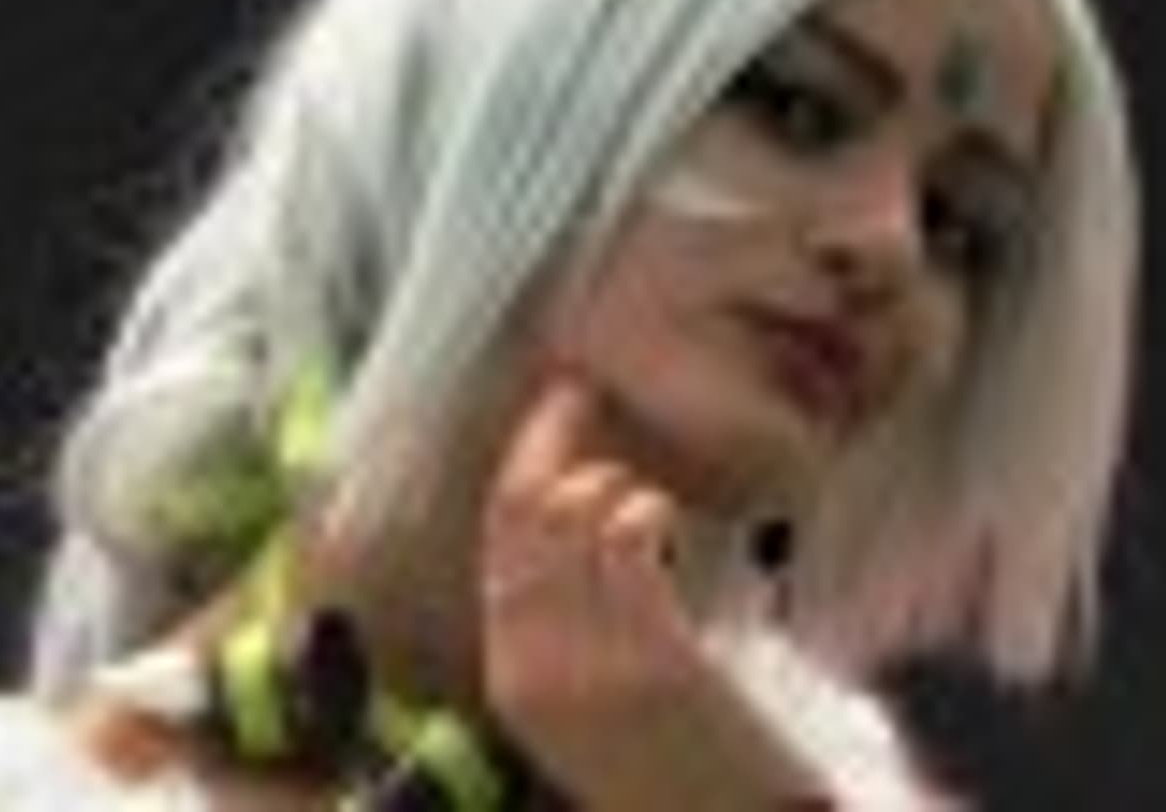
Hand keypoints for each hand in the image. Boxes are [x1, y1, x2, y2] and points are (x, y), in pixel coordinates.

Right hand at [481, 375, 826, 810]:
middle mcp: (535, 665)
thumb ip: (570, 636)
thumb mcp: (589, 713)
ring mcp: (591, 661)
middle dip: (547, 438)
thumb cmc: (669, 774)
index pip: (497, 544)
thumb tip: (580, 540)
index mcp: (512, 679)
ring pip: (571, 522)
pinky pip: (628, 545)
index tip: (546, 421)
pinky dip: (640, 507)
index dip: (520, 468)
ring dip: (604, 477)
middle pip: (522, 517)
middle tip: (578, 393)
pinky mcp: (654, 660)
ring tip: (635, 484)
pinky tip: (658, 510)